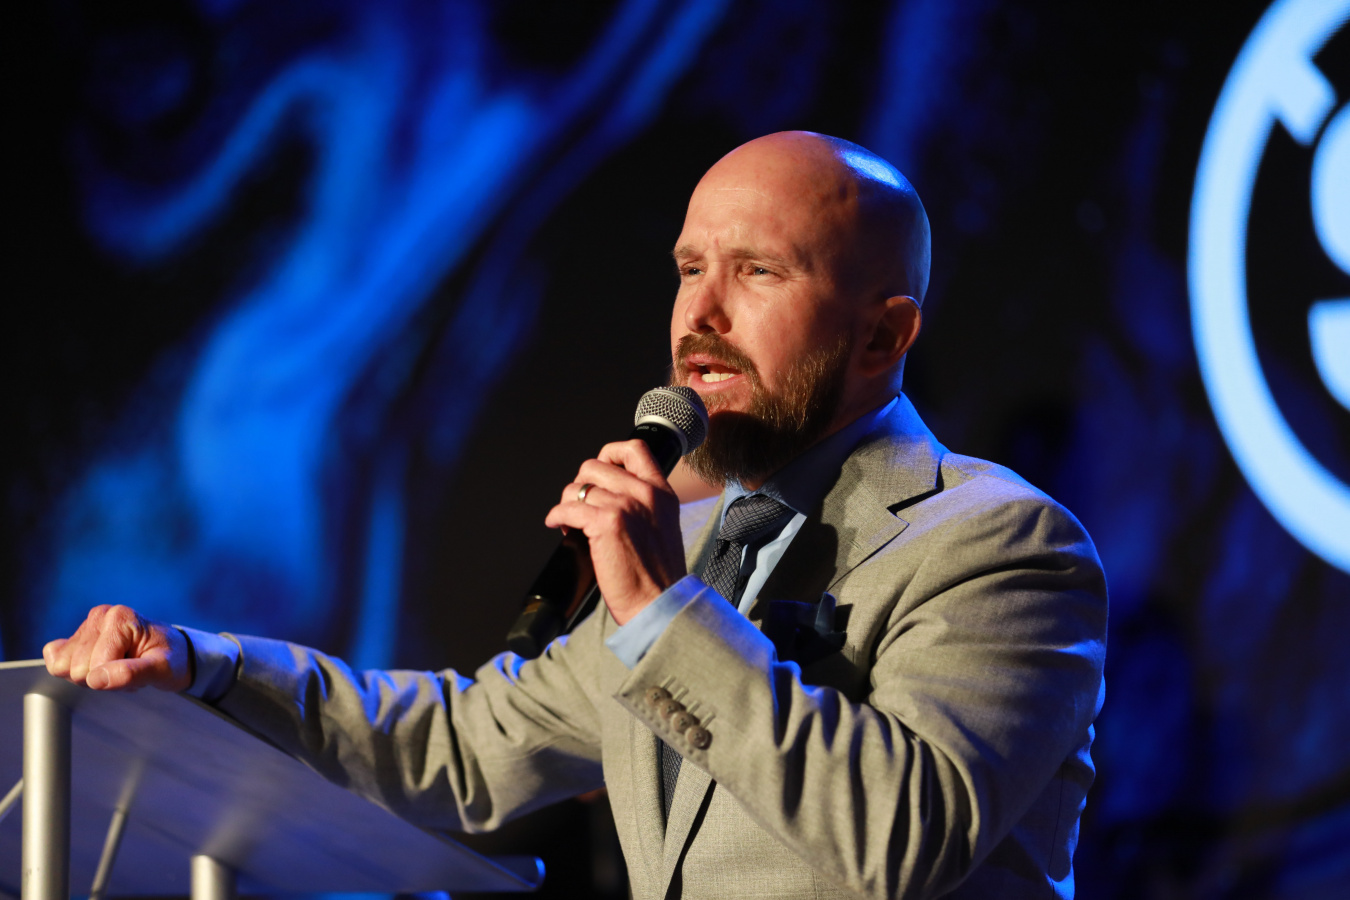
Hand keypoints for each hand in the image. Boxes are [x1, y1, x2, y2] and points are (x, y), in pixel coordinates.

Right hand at [43, 605, 191, 691]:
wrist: (172, 653)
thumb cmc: (171, 659)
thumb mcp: (163, 669)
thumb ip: (132, 673)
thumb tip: (96, 678)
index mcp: (120, 617)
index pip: (96, 665)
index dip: (114, 677)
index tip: (137, 669)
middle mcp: (99, 616)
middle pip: (77, 668)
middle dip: (103, 677)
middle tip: (128, 669)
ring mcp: (85, 626)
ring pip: (64, 668)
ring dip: (93, 676)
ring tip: (118, 667)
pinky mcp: (74, 638)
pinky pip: (55, 662)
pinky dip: (76, 673)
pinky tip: (101, 665)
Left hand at [544, 440, 685, 625]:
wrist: (658, 601)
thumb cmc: (658, 574)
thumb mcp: (661, 526)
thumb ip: (643, 504)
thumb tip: (609, 494)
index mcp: (661, 492)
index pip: (634, 450)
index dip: (609, 453)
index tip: (598, 470)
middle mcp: (644, 493)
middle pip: (595, 466)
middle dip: (580, 484)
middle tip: (579, 503)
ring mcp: (624, 506)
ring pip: (577, 487)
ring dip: (567, 503)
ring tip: (570, 520)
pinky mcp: (604, 523)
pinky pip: (567, 508)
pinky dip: (556, 516)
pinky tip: (557, 525)